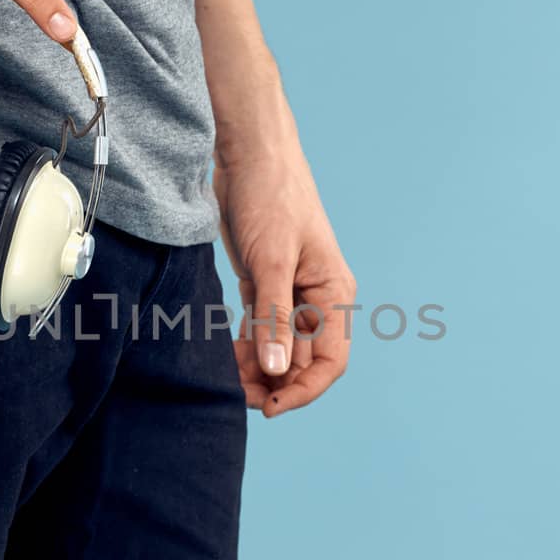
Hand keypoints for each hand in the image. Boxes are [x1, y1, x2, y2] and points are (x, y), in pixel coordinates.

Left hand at [215, 106, 355, 417]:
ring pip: (278, 348)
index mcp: (334, 294)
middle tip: (235, 396)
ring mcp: (291, 292)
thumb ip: (273, 318)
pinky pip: (260, 329)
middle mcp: (318, 299)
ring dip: (256, 369)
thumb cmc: (271, 197)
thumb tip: (276, 371)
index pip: (329, 362)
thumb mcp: (271, 261)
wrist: (250, 152)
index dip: (303, 391)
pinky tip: (224, 359)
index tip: (270, 407)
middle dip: (272, 383)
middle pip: (301, 360)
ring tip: (225, 381)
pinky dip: (245, 347)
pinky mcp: (265, 284)